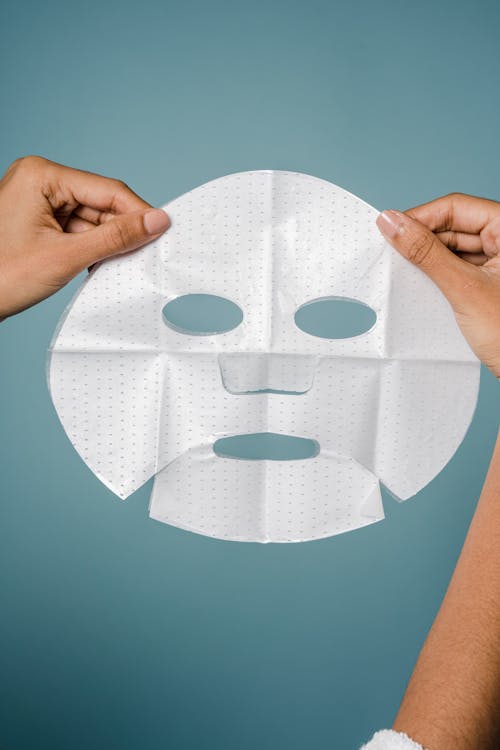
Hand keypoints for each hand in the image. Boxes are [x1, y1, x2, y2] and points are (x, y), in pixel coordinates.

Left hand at [0, 156, 169, 319]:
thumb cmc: (3, 276)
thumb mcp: (67, 256)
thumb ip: (116, 237)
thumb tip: (157, 221)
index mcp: (42, 175)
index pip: (106, 189)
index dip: (138, 212)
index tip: (164, 231)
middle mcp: (40, 180)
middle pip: (100, 203)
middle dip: (122, 231)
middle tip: (148, 254)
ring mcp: (38, 200)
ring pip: (91, 219)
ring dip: (108, 242)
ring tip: (122, 265)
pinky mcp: (38, 220)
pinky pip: (77, 229)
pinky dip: (92, 248)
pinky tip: (102, 264)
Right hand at [376, 192, 499, 377]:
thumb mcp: (463, 288)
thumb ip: (426, 253)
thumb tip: (391, 223)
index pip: (456, 207)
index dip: (420, 217)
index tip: (389, 230)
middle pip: (455, 226)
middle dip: (424, 241)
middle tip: (392, 255)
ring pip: (457, 248)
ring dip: (430, 260)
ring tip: (408, 275)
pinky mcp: (494, 283)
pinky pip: (462, 268)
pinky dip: (442, 276)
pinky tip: (425, 287)